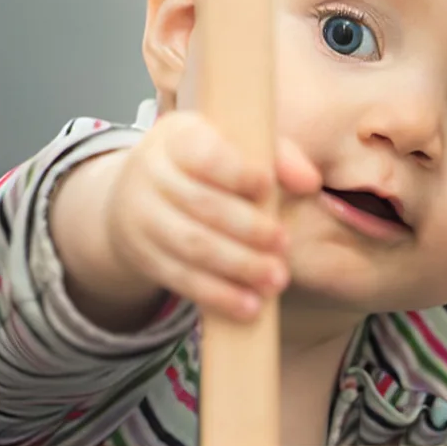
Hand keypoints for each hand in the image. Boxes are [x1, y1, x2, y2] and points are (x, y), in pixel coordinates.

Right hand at [106, 112, 321, 323]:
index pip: (203, 154)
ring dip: (238, 266)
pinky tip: (249, 306)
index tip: (266, 185)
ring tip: (275, 279)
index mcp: (177, 139)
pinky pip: (181, 279)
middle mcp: (152, 175)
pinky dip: (217, 295)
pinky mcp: (146, 257)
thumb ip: (276, 156)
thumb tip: (309, 181)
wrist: (137, 195)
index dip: (235, 172)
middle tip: (283, 243)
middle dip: (247, 228)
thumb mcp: (231, 146)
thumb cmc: (201, 166)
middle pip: (200, 204)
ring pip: (191, 246)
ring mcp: (143, 219)